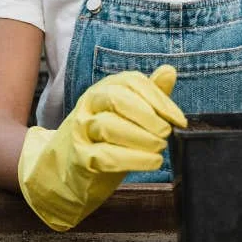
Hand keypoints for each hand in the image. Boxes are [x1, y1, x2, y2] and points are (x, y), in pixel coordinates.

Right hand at [18, 66, 184, 230]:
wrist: (63, 170)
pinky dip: (132, 159)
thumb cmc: (104, 139)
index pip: (133, 82)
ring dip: (141, 138)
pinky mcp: (79, 158)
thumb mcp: (128, 113)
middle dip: (147, 116)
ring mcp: (81, 130)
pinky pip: (104, 156)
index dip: (159, 99)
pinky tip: (151, 162)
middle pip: (117, 99)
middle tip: (166, 132)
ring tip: (160, 148)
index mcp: (105, 89)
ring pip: (109, 126)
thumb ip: (149, 94)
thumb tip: (169, 71)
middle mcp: (90, 105)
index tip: (179, 119)